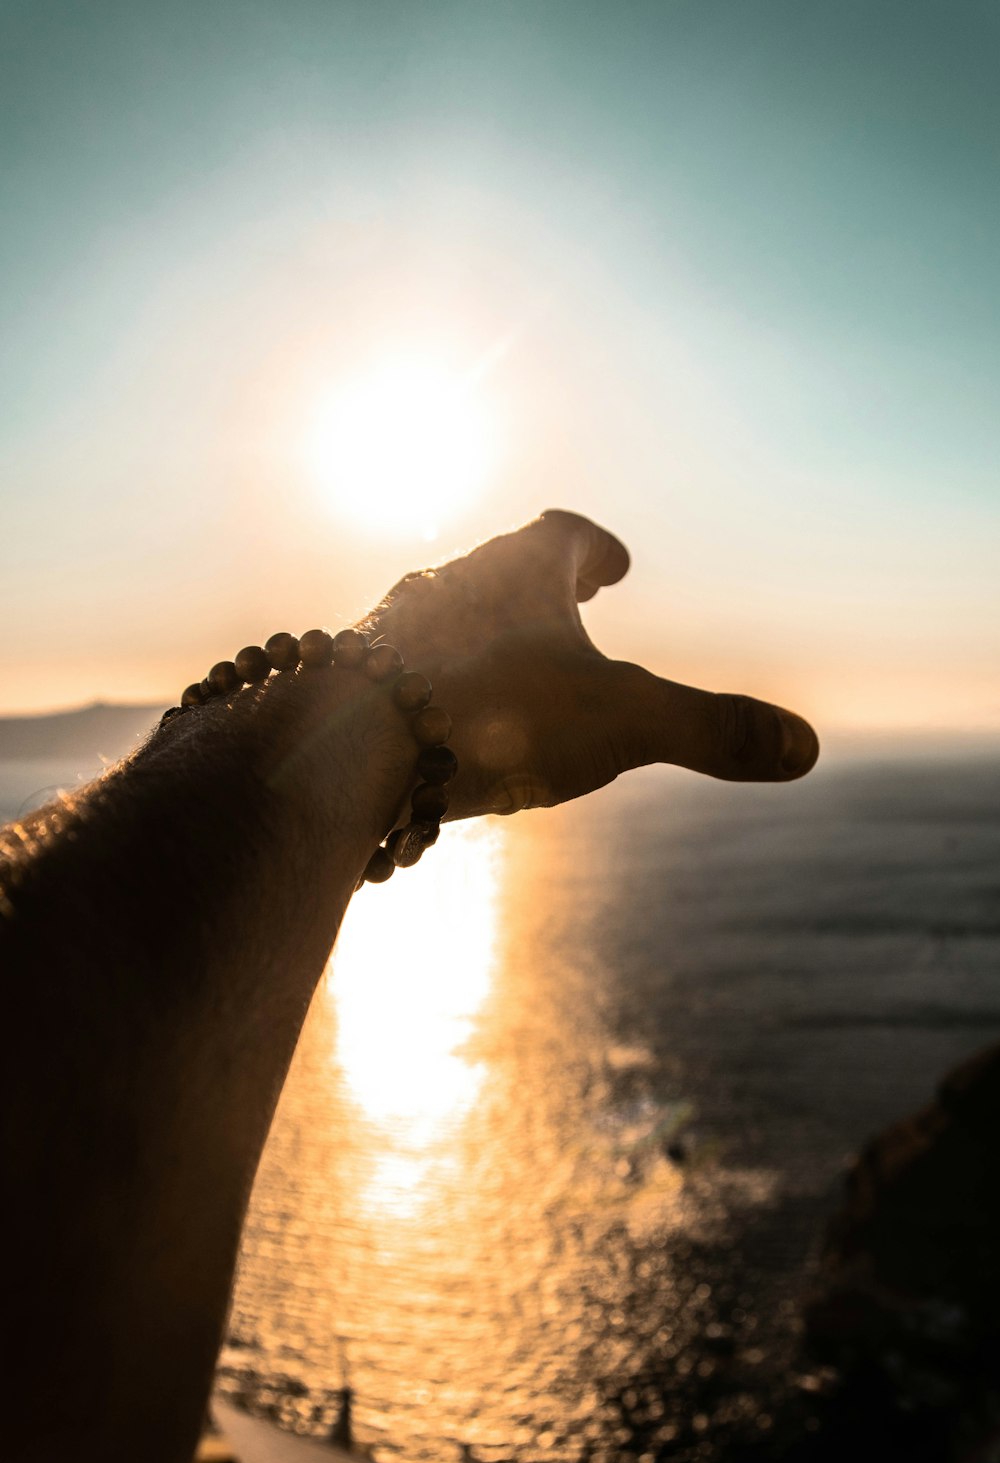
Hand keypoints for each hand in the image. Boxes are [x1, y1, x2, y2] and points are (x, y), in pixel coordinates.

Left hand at [365, 511, 818, 820]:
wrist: (337, 749)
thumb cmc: (489, 715)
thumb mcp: (622, 724)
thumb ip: (711, 731)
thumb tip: (807, 747)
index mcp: (519, 572)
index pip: (565, 535)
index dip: (596, 547)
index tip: (614, 562)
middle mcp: (446, 587)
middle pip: (497, 569)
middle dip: (535, 586)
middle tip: (565, 601)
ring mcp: (386, 633)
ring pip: (440, 619)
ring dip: (477, 636)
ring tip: (500, 670)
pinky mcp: (341, 687)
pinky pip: (394, 675)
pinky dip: (426, 688)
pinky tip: (429, 730)